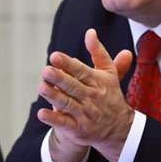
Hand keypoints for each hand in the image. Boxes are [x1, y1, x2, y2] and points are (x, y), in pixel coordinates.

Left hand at [37, 28, 133, 161]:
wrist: (119, 129)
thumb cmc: (109, 96)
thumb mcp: (109, 73)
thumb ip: (98, 52)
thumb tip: (90, 32)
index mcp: (98, 82)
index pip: (82, 71)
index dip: (68, 64)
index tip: (55, 56)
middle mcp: (92, 98)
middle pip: (73, 87)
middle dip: (59, 79)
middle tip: (46, 70)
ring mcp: (85, 114)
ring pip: (67, 104)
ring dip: (53, 96)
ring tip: (41, 87)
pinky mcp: (78, 129)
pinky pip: (64, 123)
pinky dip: (53, 119)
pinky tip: (41, 113)